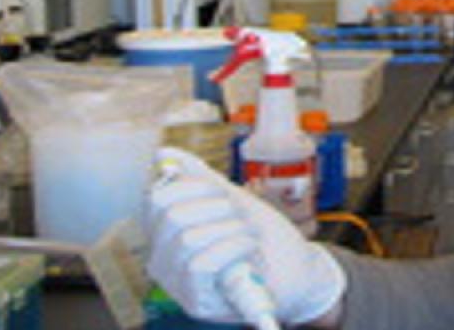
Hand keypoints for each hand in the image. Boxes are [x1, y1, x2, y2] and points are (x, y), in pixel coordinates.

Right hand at [145, 147, 346, 325]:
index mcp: (168, 229)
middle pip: (172, 216)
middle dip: (218, 208)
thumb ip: (199, 177)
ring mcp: (176, 280)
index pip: (157, 198)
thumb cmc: (264, 237)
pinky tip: (251, 252)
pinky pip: (200, 264)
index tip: (224, 193)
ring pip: (188, 239)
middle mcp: (163, 255)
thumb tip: (163, 152)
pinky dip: (234, 249)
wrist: (296, 271)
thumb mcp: (232, 200)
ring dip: (233, 230)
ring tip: (250, 237)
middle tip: (241, 217)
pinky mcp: (194, 300)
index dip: (193, 186)